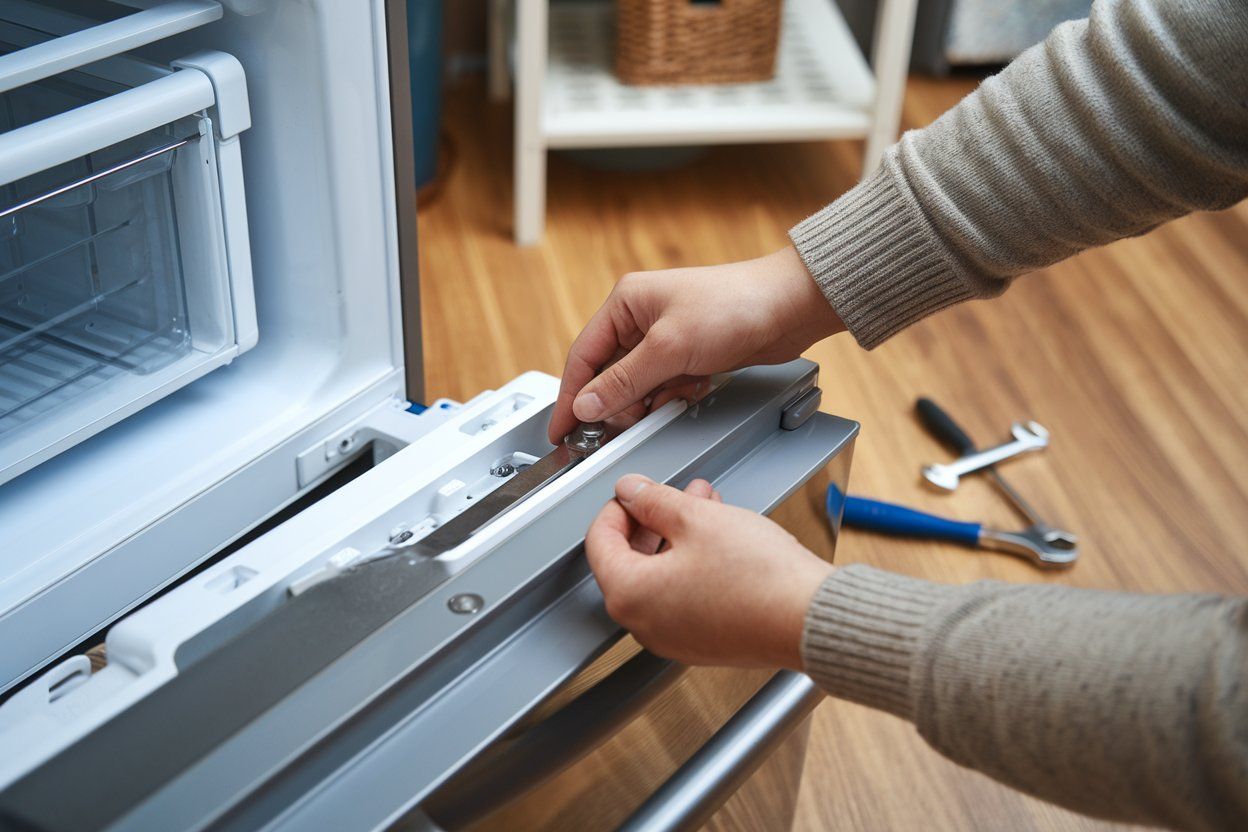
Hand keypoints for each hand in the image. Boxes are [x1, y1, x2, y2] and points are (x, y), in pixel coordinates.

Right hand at [548, 247, 843, 442]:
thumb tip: (588, 404)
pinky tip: (690, 392)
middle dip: (618, 403)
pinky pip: (666, 387)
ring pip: (638, 386)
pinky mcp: (689, 355)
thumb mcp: (670, 347)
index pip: (583, 356)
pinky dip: (674, 398)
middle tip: (622, 426)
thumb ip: (624, 380)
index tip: (563, 430)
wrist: (789, 307)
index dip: (571, 396)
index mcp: (626, 303)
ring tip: (667, 402)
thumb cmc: (734, 305)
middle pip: (609, 375)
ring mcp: (666, 338)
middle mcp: (641, 319)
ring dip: (650, 402)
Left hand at [585, 474, 833, 669]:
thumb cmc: (759, 578)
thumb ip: (654, 500)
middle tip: (672, 495)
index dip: (616, 507)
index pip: (599, 542)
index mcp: (630, 595)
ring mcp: (674, 639)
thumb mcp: (697, 519)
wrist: (809, 619)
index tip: (632, 491)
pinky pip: (683, 597)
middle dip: (652, 519)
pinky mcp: (704, 643)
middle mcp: (645, 625)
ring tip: (705, 508)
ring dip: (676, 538)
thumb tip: (631, 491)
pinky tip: (719, 540)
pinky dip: (692, 565)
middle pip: (628, 561)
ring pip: (660, 577)